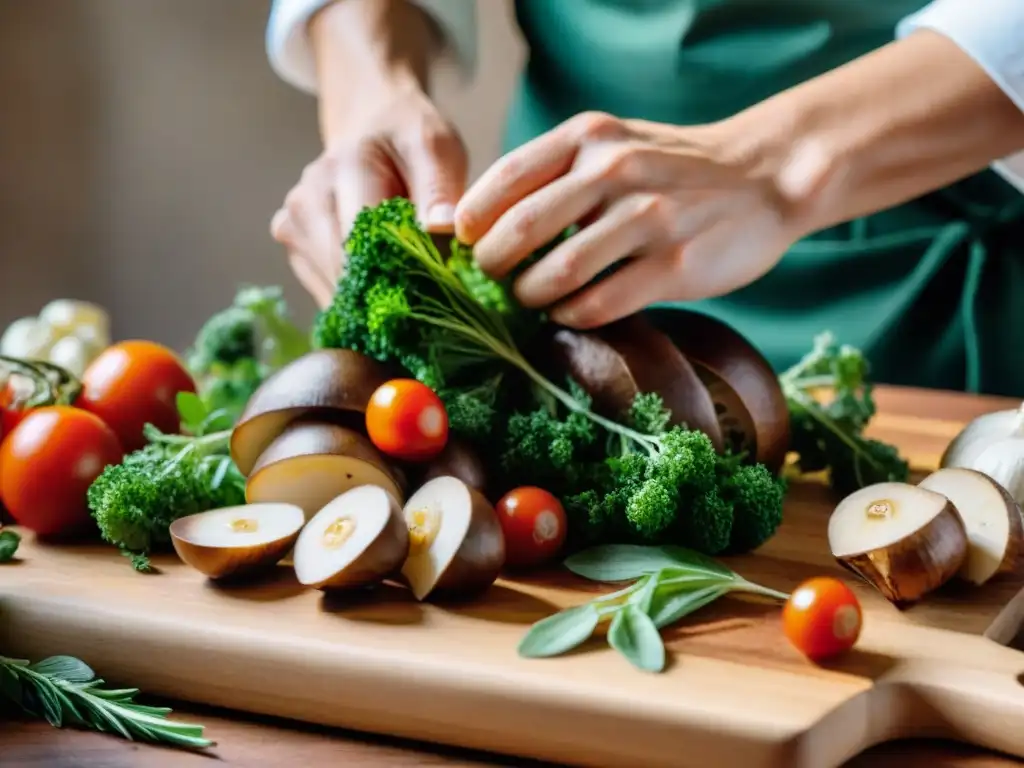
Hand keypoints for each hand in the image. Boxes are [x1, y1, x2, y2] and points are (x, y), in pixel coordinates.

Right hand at [271, 86, 467, 308]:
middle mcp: (308, 199)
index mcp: (344, 170)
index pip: (363, 242)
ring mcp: (294, 224)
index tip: (433, 293)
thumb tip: (443, 228)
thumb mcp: (436, 147)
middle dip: (386, 294)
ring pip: (333, 288)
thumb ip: (440, 188)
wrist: (369, 122)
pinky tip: (379, 281)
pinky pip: (325, 289)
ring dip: (371, 298)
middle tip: (426, 301)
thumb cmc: (408, 139)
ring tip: (405, 285)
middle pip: (344, 272)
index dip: (398, 276)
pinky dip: (357, 296)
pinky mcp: (293, 244)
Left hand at [454, 112, 803, 328]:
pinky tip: (570, 312)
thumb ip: (555, 172)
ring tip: (532, 299)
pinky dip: (571, 315)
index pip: (504, 178)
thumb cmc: (671, 168)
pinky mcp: (675, 266)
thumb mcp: (613, 145)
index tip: (464, 245)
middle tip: (495, 279)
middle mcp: (615, 171)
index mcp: (589, 138)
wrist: (763, 177)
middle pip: (521, 230)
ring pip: (557, 274)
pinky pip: (598, 304)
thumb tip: (482, 222)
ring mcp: (648, 219)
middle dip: (494, 266)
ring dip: (531, 296)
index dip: (471, 221)